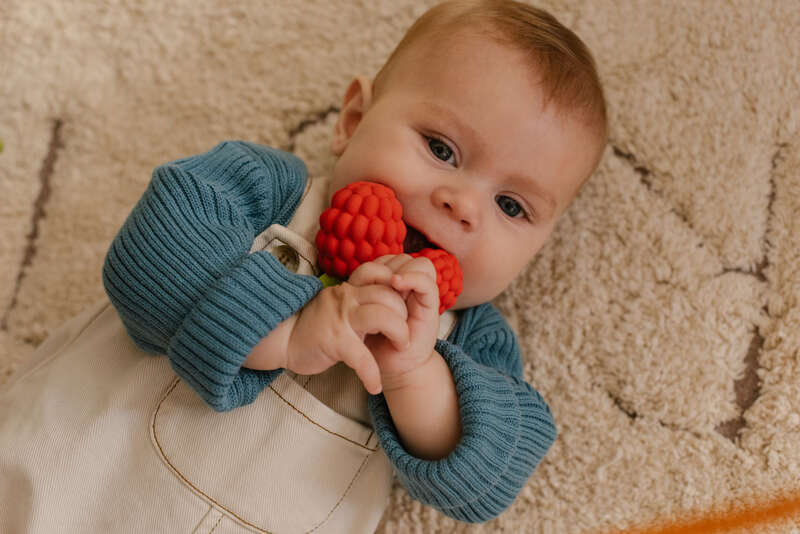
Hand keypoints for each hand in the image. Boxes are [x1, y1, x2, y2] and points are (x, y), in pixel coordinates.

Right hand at [283, 282, 409, 394]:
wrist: (281, 338)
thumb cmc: (312, 326)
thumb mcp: (337, 306)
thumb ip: (358, 301)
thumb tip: (384, 302)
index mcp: (350, 289)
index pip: (383, 278)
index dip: (400, 291)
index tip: (405, 309)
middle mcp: (347, 298)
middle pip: (389, 296)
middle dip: (404, 316)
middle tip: (404, 335)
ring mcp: (341, 319)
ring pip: (383, 317)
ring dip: (399, 335)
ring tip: (399, 349)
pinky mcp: (335, 341)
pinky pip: (363, 358)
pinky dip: (372, 374)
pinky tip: (374, 386)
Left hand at [348, 254, 439, 389]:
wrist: (391, 367)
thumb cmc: (374, 342)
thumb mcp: (364, 312)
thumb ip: (365, 291)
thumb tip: (358, 274)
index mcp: (396, 287)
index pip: (392, 258)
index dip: (380, 263)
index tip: (364, 279)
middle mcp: (412, 289)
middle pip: (406, 257)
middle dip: (391, 265)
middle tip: (379, 283)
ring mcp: (423, 296)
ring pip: (421, 264)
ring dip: (403, 269)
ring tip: (390, 285)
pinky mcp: (431, 307)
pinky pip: (427, 282)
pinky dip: (412, 278)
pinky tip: (397, 283)